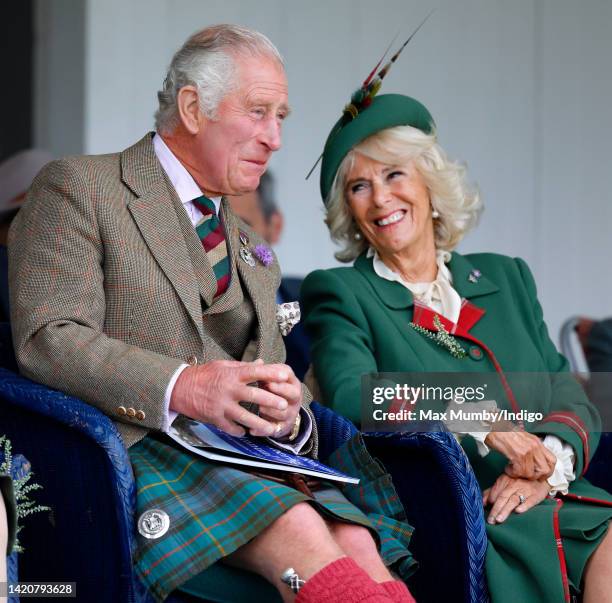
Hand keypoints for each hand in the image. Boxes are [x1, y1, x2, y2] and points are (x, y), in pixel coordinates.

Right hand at [170, 359, 293, 436]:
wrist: (179, 388)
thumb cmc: (204, 375)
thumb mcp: (223, 365)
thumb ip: (243, 366)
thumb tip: (262, 363)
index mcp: (232, 374)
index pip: (255, 372)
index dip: (271, 373)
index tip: (285, 375)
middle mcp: (229, 389)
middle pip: (254, 396)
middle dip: (271, 401)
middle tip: (284, 406)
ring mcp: (221, 405)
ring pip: (245, 417)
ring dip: (260, 424)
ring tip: (271, 429)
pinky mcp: (214, 418)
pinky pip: (231, 428)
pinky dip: (240, 431)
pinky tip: (246, 432)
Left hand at [258, 363, 302, 438]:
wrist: (283, 411)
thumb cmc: (273, 389)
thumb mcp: (271, 379)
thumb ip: (265, 372)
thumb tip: (258, 362)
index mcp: (292, 383)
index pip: (289, 377)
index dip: (278, 375)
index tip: (266, 377)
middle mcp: (295, 398)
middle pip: (294, 394)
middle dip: (280, 391)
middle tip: (265, 388)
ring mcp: (291, 413)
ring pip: (284, 413)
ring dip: (271, 410)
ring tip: (259, 408)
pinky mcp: (284, 427)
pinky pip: (275, 430)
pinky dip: (263, 431)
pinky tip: (252, 430)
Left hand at [483, 474, 549, 523]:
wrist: (540, 476)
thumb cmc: (519, 481)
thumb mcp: (505, 483)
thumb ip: (492, 491)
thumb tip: (482, 502)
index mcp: (504, 480)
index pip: (495, 491)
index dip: (489, 500)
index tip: (484, 510)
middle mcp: (514, 484)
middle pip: (503, 497)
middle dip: (495, 509)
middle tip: (490, 520)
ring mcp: (525, 490)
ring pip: (513, 500)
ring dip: (506, 510)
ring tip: (499, 520)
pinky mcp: (536, 495)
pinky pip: (530, 501)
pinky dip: (524, 506)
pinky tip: (518, 511)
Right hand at [485, 429, 556, 479]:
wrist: (491, 425)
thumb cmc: (503, 432)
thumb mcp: (522, 438)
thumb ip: (531, 449)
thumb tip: (535, 463)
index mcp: (537, 442)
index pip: (553, 461)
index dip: (547, 471)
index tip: (537, 474)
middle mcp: (535, 446)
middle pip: (545, 470)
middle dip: (535, 477)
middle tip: (524, 474)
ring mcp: (527, 450)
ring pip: (531, 474)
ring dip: (521, 475)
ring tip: (513, 470)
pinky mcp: (518, 454)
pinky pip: (520, 472)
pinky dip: (512, 473)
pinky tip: (507, 467)